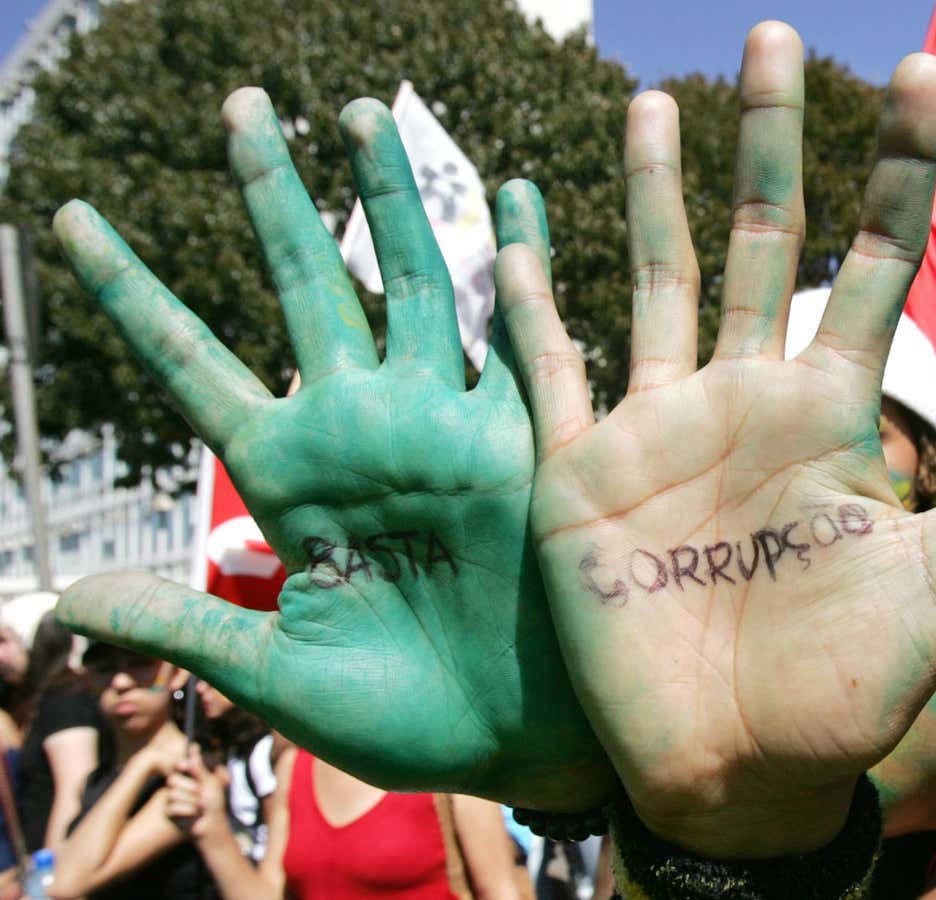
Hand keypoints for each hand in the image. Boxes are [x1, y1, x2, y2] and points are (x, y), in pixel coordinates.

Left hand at [52, 88, 606, 808]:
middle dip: (272, 197)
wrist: (520, 744)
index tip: (70, 218)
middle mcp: (360, 430)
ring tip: (358, 113)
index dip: (132, 290)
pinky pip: (520, 337)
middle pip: (303, 287)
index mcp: (285, 478)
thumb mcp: (276, 677)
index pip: (190, 363)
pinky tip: (510, 195)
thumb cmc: (403, 722)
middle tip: (241, 106)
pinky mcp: (521, 442)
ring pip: (408, 284)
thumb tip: (61, 604)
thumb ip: (185, 624)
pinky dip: (519, 265)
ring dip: (386, 200)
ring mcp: (441, 425)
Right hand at [165, 746, 229, 840]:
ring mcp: (173, 800)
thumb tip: (193, 747)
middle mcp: (179, 787)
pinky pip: (171, 808)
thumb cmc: (214, 802)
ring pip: (172, 794)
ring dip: (190, 801)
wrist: (212, 824)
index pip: (177, 767)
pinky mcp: (169, 812)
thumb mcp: (208, 782)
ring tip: (200, 807)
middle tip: (202, 795)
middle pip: (172, 780)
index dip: (180, 765)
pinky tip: (193, 815)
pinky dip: (186, 811)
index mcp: (189, 778)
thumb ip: (199, 767)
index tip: (184, 766)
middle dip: (191, 788)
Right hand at [504, 22, 935, 856]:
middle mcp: (747, 397)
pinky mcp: (582, 474)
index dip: (896, 169)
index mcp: (835, 409)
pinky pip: (551, 369)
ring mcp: (661, 427)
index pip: (874, 262)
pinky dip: (530, 303)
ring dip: (655, 190)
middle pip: (758, 241)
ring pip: (655, 278)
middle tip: (773, 34)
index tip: (924, 73)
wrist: (742, 768)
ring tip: (661, 98)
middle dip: (769, 140)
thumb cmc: (854, 683)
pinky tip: (515, 232)